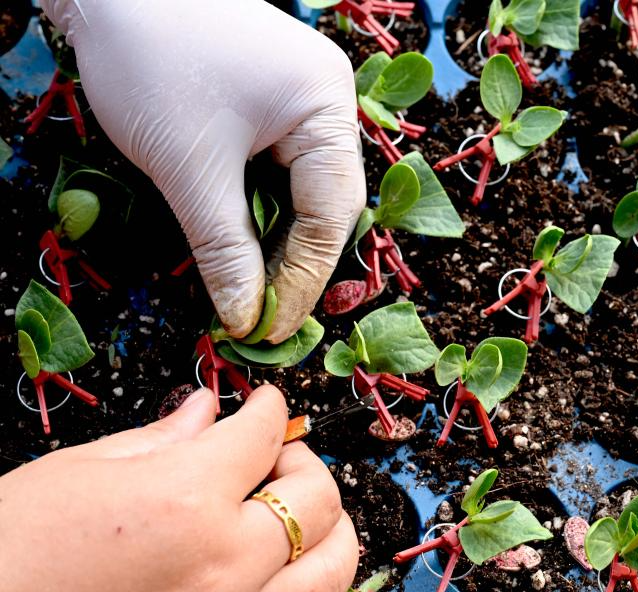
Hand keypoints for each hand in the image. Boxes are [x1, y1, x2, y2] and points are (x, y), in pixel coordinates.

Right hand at [0, 386, 358, 591]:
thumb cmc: (5, 558)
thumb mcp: (75, 474)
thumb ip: (160, 440)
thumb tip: (207, 411)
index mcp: (186, 499)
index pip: (263, 434)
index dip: (269, 409)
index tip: (266, 408)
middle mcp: (223, 567)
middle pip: (318, 499)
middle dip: (305, 464)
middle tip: (277, 459)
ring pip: (333, 573)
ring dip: (329, 534)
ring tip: (299, 522)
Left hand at [40, 0, 365, 340]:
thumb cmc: (150, 61)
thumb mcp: (188, 167)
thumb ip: (224, 248)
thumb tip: (245, 319)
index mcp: (326, 107)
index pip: (331, 212)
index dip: (303, 279)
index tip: (270, 329)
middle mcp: (329, 104)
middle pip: (327, 205)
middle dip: (294, 264)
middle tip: (263, 319)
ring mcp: (304, 102)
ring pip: (303, 192)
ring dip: (277, 242)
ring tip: (253, 292)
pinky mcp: (274, 104)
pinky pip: (281, 172)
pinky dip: (261, 211)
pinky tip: (243, 243)